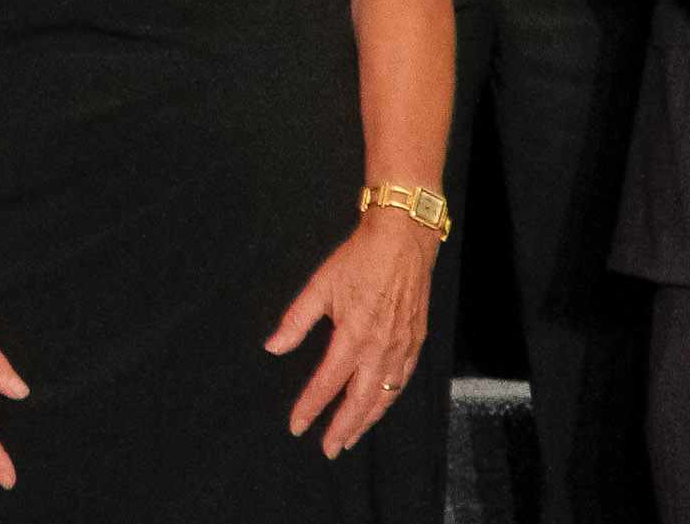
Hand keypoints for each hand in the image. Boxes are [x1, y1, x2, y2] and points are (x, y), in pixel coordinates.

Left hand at [267, 203, 438, 454]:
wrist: (402, 242)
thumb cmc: (357, 260)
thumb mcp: (319, 287)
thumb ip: (296, 321)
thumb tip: (273, 347)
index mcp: (352, 336)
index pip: (326, 383)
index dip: (310, 407)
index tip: (297, 426)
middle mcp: (379, 349)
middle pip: (360, 401)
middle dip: (343, 427)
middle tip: (329, 448)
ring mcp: (401, 348)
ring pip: (384, 396)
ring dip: (367, 421)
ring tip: (350, 438)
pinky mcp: (416, 342)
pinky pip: (403, 381)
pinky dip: (389, 400)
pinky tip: (379, 407)